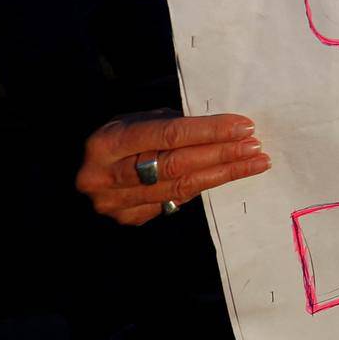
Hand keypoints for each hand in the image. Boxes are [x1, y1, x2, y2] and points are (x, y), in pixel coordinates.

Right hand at [76, 109, 270, 224]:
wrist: (82, 168)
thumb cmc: (118, 136)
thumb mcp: (135, 120)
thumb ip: (171, 126)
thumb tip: (224, 130)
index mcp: (108, 143)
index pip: (169, 135)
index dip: (210, 131)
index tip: (244, 126)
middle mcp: (107, 177)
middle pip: (178, 165)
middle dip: (223, 154)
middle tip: (256, 146)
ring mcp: (116, 204)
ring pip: (182, 188)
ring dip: (224, 174)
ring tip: (255, 162)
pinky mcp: (129, 219)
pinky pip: (176, 201)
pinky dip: (204, 186)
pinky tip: (228, 175)